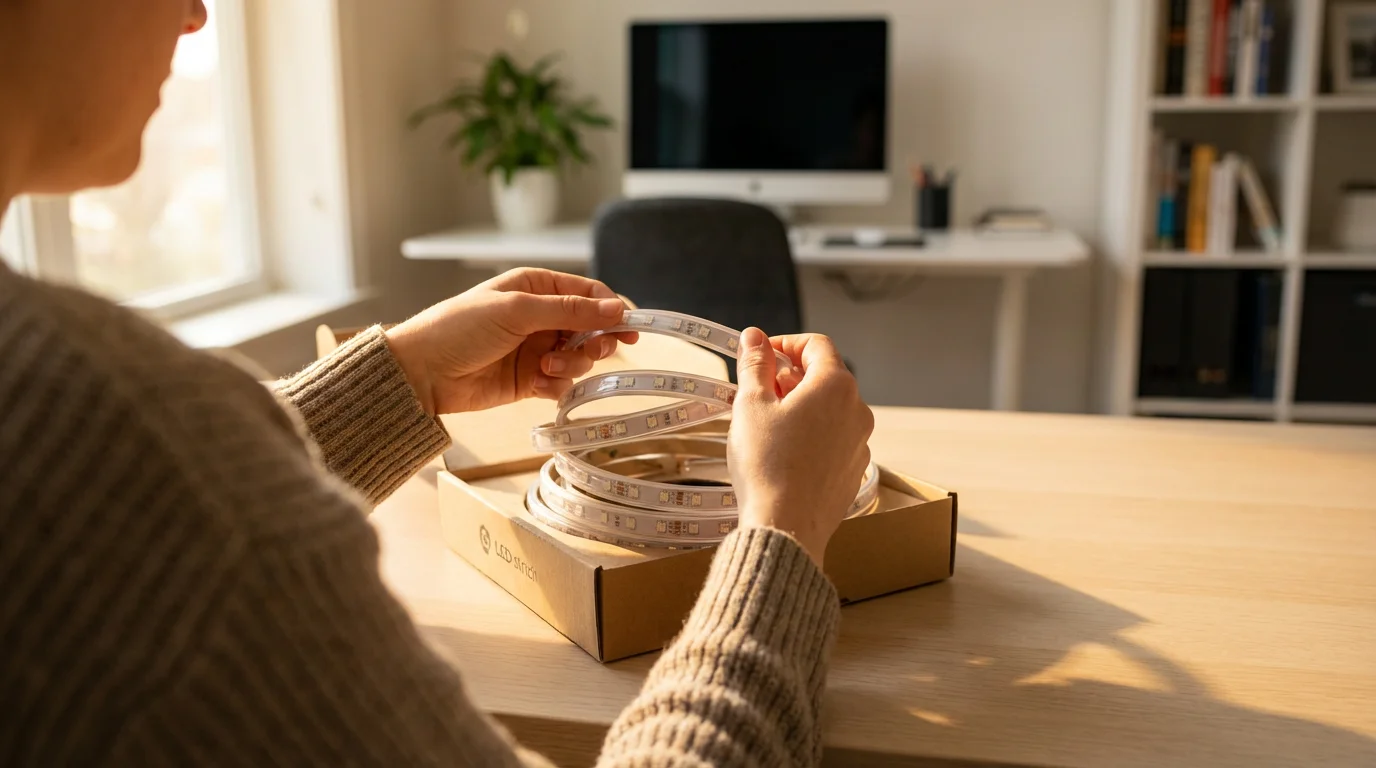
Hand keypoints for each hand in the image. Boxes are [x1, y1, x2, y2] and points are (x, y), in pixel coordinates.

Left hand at [384, 268, 636, 414]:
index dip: (612, 309)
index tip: (630, 328)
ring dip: (571, 366)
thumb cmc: (460, 328)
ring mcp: (536, 349)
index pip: (589, 293)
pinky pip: (561, 384)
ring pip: (579, 359)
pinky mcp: (529, 380)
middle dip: (595, 341)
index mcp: (536, 288)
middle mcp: (540, 317)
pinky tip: (537, 384)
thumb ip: (570, 310)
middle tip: (591, 351)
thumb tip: (618, 308)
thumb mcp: (517, 310)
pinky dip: (556, 386)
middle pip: (591, 328)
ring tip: (545, 368)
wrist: (422, 372)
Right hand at [727, 328, 873, 566]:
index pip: (816, 345)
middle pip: (826, 377)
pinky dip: (812, 434)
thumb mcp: (751, 405)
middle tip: (758, 390)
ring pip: (831, 410)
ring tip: (767, 423)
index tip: (762, 354)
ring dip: (802, 406)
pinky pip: (834, 440)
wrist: (785, 527)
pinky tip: (784, 452)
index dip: (786, 343)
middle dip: (791, 376)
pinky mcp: (853, 471)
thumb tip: (754, 337)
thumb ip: (755, 365)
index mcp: (835, 386)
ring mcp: (859, 443)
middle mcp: (857, 411)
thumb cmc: (766, 464)